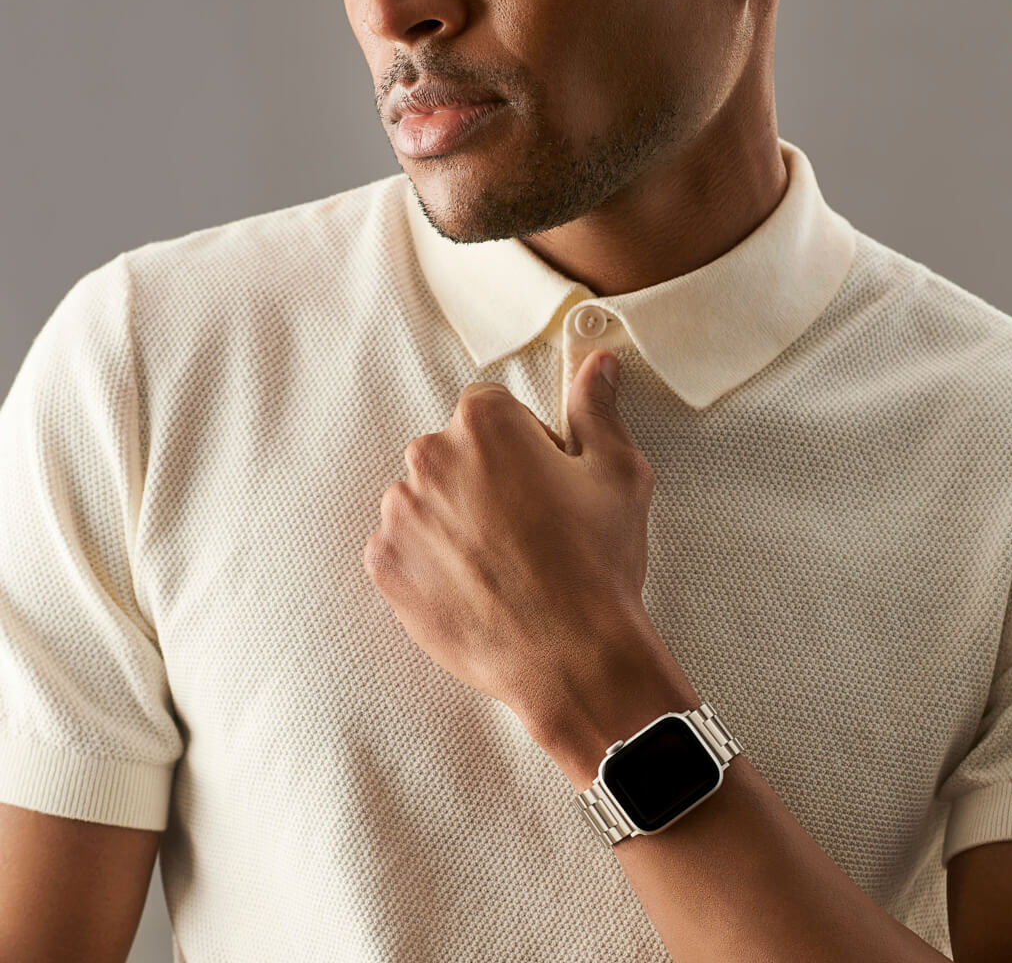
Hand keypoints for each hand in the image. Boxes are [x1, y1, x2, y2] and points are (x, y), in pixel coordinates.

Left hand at [363, 348, 665, 735]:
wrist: (571, 658)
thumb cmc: (597, 564)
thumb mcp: (616, 473)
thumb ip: (597, 408)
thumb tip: (596, 363)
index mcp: (485, 424)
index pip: (491, 408)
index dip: (524, 443)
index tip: (545, 479)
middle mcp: (431, 458)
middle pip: (455, 451)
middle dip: (486, 478)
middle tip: (531, 526)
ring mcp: (401, 514)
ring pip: (427, 500)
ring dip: (455, 518)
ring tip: (504, 562)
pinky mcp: (386, 566)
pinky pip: (403, 546)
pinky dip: (430, 560)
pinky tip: (475, 584)